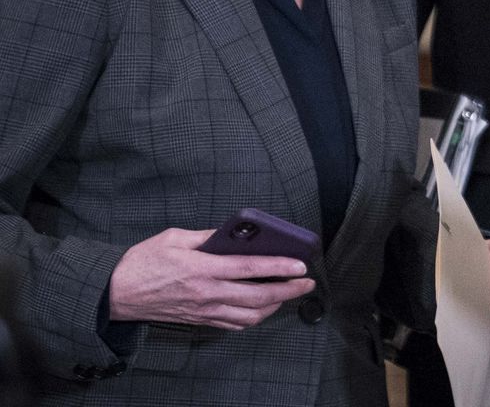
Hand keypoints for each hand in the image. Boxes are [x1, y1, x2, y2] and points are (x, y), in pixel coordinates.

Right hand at [106, 228, 314, 329]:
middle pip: (258, 297)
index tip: (301, 265)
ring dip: (275, 306)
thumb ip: (207, 236)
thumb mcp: (174, 237)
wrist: (114, 294)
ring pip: (249, 315)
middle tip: (307, 283)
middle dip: (288, 290)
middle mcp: (206, 293)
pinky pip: (234, 324)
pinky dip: (253, 317)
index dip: (279, 268)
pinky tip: (262, 307)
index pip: (250, 269)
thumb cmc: (142, 262)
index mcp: (202, 269)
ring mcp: (204, 310)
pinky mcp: (199, 321)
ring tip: (289, 294)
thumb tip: (234, 233)